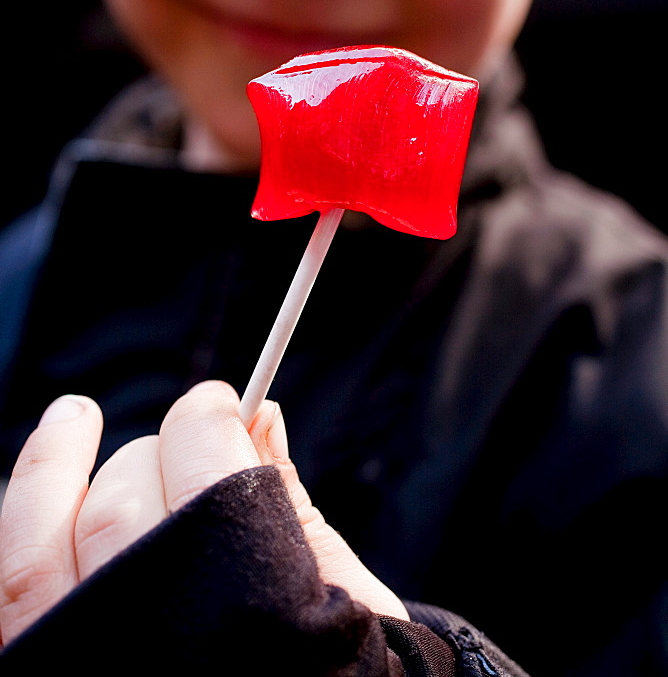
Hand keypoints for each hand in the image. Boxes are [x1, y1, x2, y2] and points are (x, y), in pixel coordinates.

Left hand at [0, 381, 406, 645]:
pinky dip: (24, 513)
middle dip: (158, 450)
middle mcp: (154, 655)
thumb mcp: (336, 597)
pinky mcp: (39, 670)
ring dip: (56, 464)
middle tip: (187, 436)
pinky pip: (14, 580)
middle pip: (125, 509)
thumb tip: (263, 413)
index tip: (221, 400)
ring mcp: (85, 670)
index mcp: (250, 625)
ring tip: (74, 415)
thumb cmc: (326, 673)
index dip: (210, 424)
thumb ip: (290, 503)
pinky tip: (44, 472)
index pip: (209, 486)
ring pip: (44, 541)